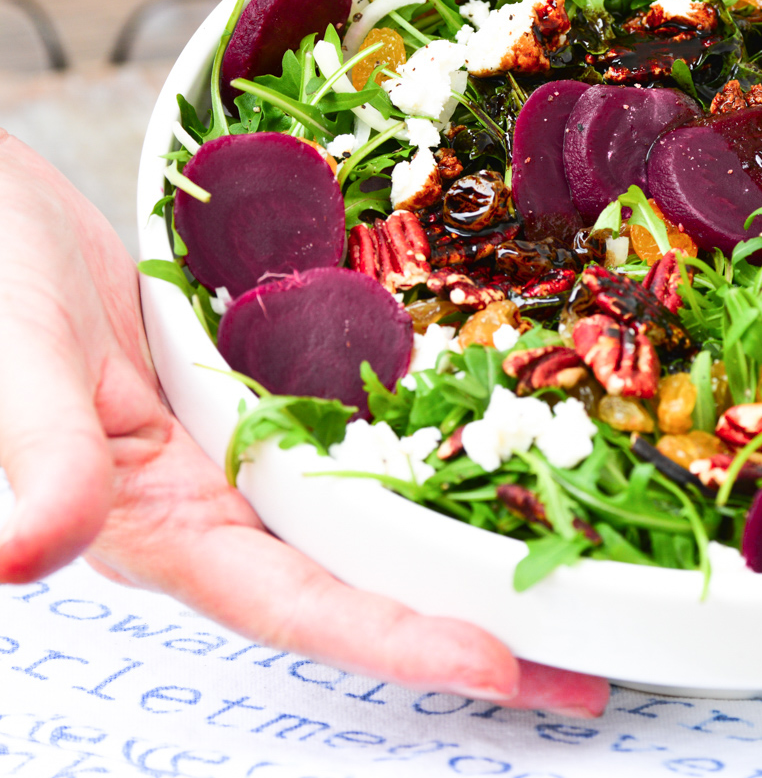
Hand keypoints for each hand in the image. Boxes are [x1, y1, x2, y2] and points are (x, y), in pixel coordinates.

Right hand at [0, 130, 608, 716]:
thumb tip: (28, 554)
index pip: (293, 601)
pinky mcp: (271, 391)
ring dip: (459, 544)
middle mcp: (220, 499)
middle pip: (360, 576)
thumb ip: (36, 453)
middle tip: (583, 662)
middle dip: (462, 619)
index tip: (497, 666)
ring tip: (568, 564)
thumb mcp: (13, 359)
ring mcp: (254, 446)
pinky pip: (360, 434)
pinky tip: (491, 456)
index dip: (392, 637)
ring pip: (370, 512)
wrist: (5, 215)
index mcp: (162, 519)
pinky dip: (425, 455)